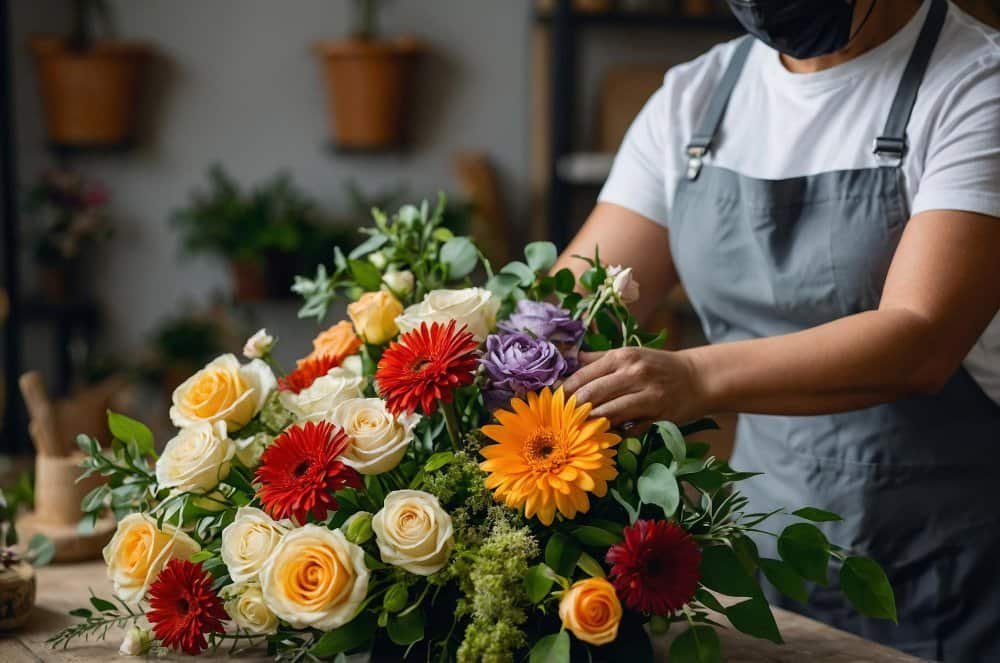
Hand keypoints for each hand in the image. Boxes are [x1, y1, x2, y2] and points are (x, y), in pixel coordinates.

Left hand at [561, 347, 702, 429]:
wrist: (698, 378)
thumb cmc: (657, 367)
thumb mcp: (629, 355)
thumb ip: (598, 359)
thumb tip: (567, 360)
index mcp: (622, 356)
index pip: (583, 375)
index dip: (564, 391)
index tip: (551, 402)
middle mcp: (634, 372)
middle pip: (591, 394)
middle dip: (572, 409)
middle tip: (559, 420)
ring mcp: (648, 393)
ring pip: (608, 412)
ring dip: (590, 424)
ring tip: (575, 431)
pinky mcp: (659, 414)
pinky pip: (629, 427)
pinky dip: (615, 433)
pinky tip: (605, 436)